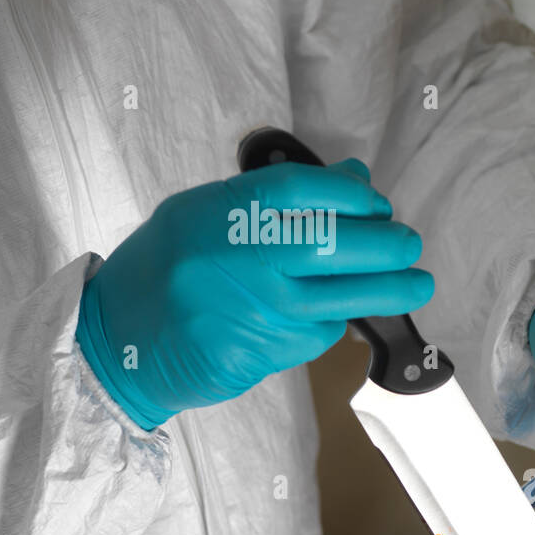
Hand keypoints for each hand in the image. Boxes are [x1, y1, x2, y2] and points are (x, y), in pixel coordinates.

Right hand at [77, 159, 433, 429]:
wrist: (117, 342)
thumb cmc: (163, 267)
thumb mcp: (204, 213)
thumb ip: (274, 197)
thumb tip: (354, 180)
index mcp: (219, 213)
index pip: (303, 191)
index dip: (351, 194)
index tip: (376, 201)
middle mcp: (237, 260)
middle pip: (332, 245)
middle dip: (385, 245)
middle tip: (410, 244)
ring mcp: (250, 311)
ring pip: (338, 299)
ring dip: (389, 291)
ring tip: (417, 283)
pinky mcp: (257, 355)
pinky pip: (315, 335)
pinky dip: (333, 323)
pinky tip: (333, 313)